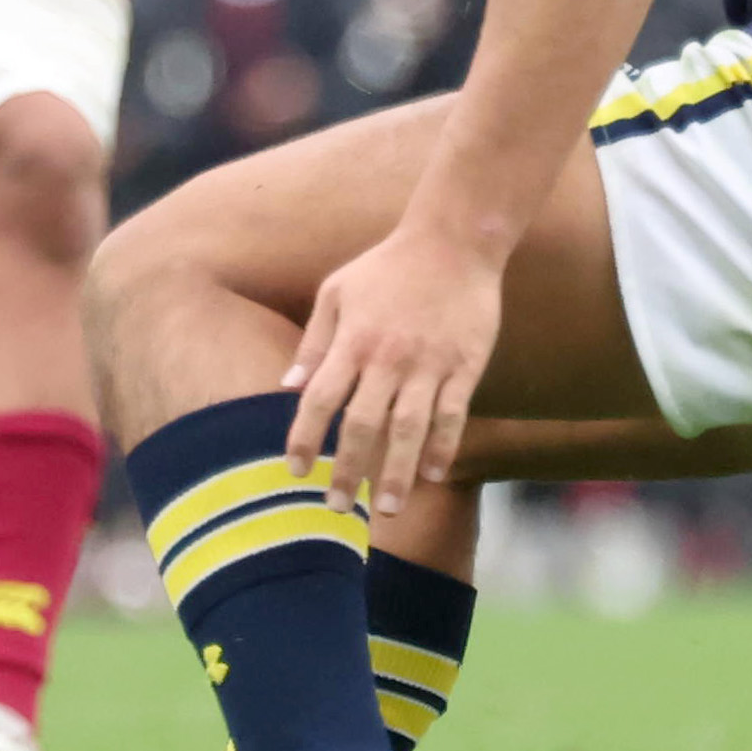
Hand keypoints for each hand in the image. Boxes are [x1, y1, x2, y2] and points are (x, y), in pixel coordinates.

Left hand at [285, 221, 504, 517]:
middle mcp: (388, 357)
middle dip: (348, 470)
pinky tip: (434, 475)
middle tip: (336, 508)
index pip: (320, 399)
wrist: (454, 240)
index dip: (305, 438)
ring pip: (409, 429)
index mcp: (353, 339)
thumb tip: (286, 386)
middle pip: (363, 425)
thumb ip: (314, 341)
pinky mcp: (465, 365)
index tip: (296, 471)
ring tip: (385, 509)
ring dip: (396, 473)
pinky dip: (443, 447)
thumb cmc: (388, 265)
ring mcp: (430, 363)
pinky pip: (453, 414)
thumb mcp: (338, 290)